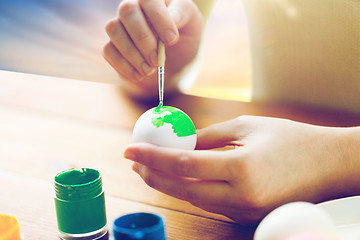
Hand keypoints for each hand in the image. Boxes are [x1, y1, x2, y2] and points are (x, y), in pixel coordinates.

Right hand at [103, 0, 202, 98]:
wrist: (173, 64)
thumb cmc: (183, 39)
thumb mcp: (193, 25)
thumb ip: (184, 14)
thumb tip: (172, 18)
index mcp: (154, 0)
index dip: (159, 19)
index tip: (172, 40)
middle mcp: (134, 8)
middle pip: (127, 10)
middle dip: (143, 39)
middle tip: (157, 60)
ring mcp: (120, 25)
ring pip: (114, 29)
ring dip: (132, 54)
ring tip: (150, 70)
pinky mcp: (112, 45)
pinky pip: (108, 50)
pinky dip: (124, 65)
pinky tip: (140, 75)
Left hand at [124, 115, 350, 224]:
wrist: (326, 165)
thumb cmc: (290, 139)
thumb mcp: (247, 127)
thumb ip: (209, 137)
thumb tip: (181, 141)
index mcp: (241, 169)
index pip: (183, 164)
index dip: (152, 157)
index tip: (130, 150)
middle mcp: (240, 196)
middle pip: (182, 189)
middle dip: (153, 176)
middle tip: (135, 163)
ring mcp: (244, 211)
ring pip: (194, 200)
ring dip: (169, 185)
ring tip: (151, 169)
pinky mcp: (247, 216)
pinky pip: (210, 204)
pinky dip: (190, 191)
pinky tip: (179, 179)